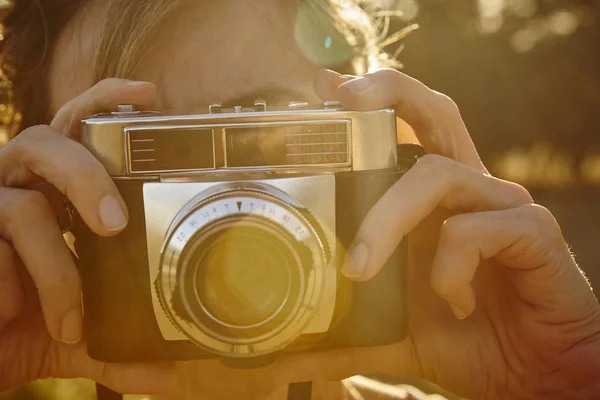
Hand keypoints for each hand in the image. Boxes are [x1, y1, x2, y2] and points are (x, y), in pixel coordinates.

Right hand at [0, 78, 177, 393]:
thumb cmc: (24, 329)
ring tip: (71, 324)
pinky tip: (8, 318)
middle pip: (46, 143)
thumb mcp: (80, 336)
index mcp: (54, 196)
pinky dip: (7, 292)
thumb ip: (125, 346)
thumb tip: (183, 371)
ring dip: (56, 272)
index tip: (149, 95)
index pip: (77, 131)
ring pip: (20, 210)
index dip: (106, 102)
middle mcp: (17, 190)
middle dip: (84, 176)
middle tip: (113, 224)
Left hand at [306, 69, 599, 399]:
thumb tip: (285, 359)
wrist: (533, 376)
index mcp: (433, 205)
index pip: (406, 133)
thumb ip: (345, 337)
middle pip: (433, 112)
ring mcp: (501, 205)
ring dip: (386, 220)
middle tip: (343, 98)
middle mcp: (468, 191)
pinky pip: (474, 230)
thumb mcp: (394, 335)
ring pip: (435, 174)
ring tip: (360, 269)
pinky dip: (448, 270)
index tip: (326, 88)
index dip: (370, 102)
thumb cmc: (467, 340)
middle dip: (388, 92)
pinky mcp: (533, 230)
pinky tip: (455, 303)